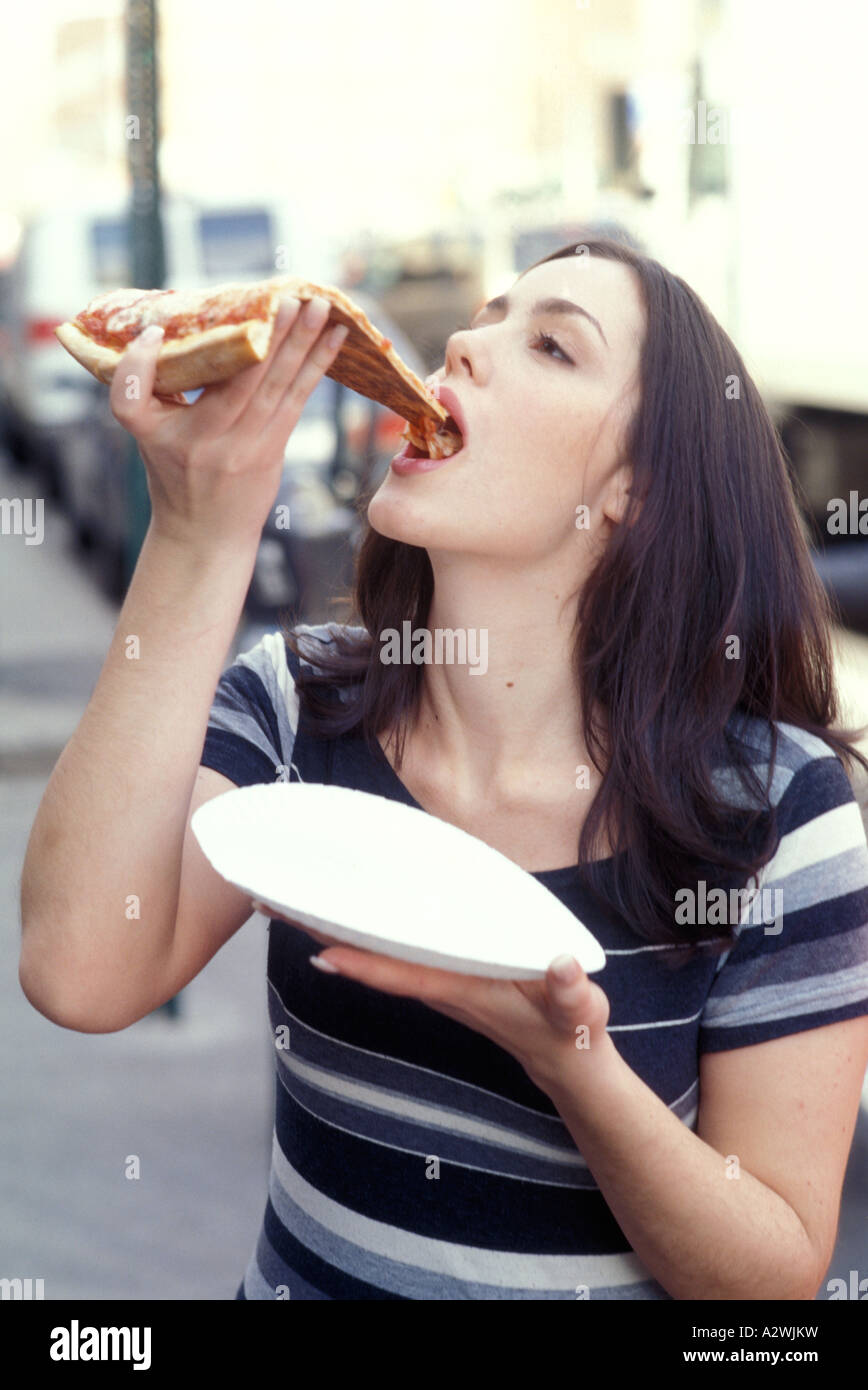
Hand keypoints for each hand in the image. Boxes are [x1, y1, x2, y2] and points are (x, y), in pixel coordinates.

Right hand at [110, 295, 347, 548]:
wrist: (204, 535)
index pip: (210, 381)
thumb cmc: (171, 474)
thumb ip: (137, 385)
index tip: (243, 309)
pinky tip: (333, 340)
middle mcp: (225, 440)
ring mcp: (255, 446)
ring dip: (307, 346)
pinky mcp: (276, 449)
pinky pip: (297, 401)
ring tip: (324, 309)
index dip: (235, 345)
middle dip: (280, 336)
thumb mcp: (142, 432)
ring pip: (284, 388)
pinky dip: (316, 368)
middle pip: (257, 379)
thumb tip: (153, 332)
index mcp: (189, 433)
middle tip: (298, 296)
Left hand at [250, 899, 612, 1095]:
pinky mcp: (438, 974)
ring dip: (326, 929)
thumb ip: (572, 993)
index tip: (321, 950)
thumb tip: (563, 969)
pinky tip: (333, 911)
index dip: (364, 964)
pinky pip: (386, 949)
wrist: (562, 1058)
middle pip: (369, 958)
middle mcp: (437, 985)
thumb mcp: (579, 1013)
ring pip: (370, 952)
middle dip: (319, 933)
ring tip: (280, 899)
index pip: (405, 975)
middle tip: (267, 901)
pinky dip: (354, 932)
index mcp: (464, 990)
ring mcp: (433, 980)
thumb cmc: (570, 1031)